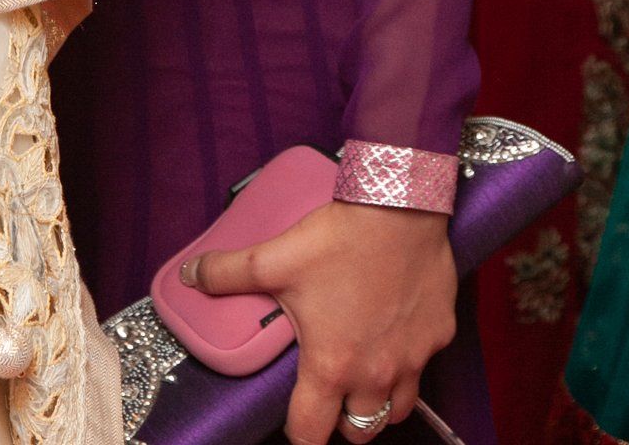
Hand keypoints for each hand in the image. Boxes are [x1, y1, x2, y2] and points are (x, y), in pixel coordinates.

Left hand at [187, 203, 456, 442]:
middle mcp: (375, 374)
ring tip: (363, 374)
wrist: (400, 206)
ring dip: (379, 402)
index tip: (295, 418)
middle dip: (341, 421)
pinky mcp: (439, 336)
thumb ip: (227, 273)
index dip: (299, 433)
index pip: (311, 433)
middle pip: (360, 432)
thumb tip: (190, 276)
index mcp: (331, 366)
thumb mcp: (274, 257)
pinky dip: (410, 360)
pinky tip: (396, 332)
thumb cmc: (339, 238)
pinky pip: (424, 366)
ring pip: (397, 409)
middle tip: (329, 393)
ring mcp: (412, 359)